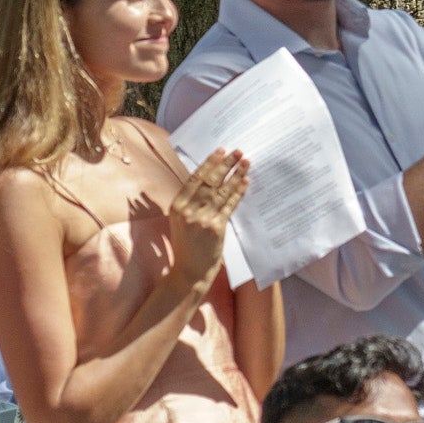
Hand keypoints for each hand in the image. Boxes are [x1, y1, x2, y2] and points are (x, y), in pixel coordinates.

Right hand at [165, 148, 249, 305]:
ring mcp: (203, 219)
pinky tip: (245, 182)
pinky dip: (238, 192)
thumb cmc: (186, 245)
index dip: (208, 163)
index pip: (194, 179)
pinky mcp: (216, 228)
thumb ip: (189, 201)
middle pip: (210, 181)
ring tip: (246, 162)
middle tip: (237, 152)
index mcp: (177, 206)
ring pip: (222, 191)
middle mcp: (188, 210)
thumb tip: (204, 178)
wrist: (189, 271)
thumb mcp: (179, 220)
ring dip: (235, 175)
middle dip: (225, 164)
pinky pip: (229, 205)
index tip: (220, 151)